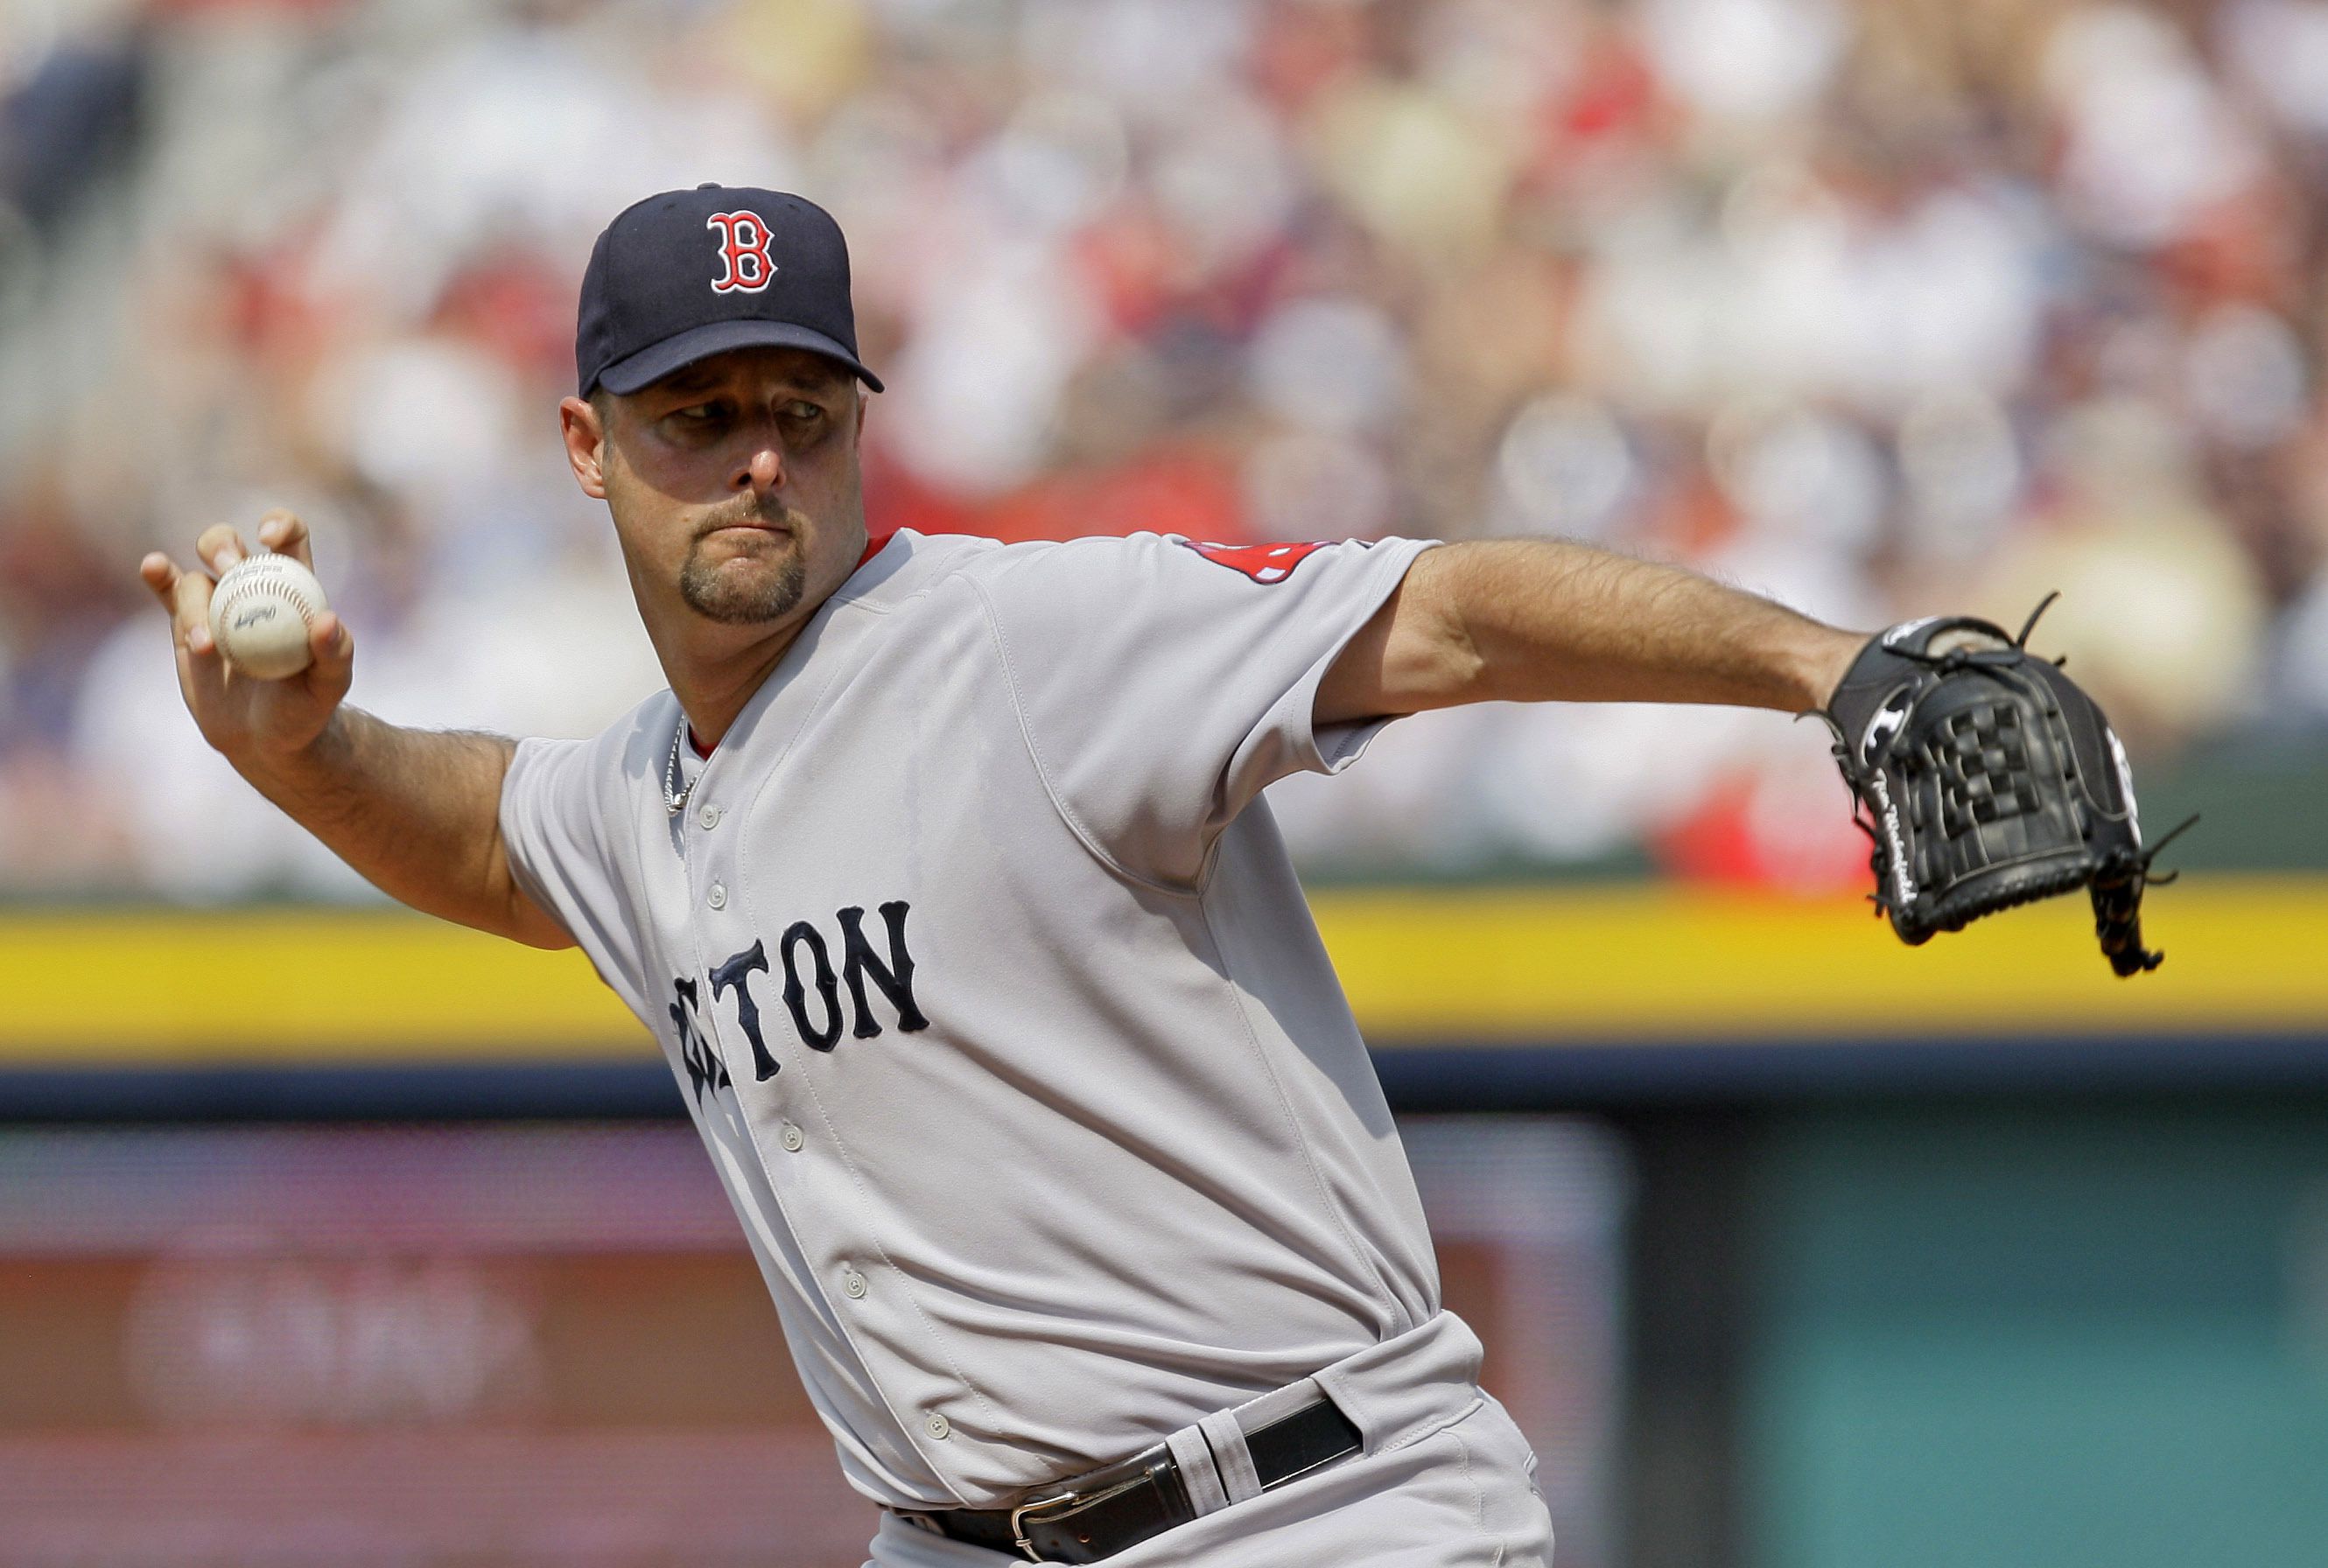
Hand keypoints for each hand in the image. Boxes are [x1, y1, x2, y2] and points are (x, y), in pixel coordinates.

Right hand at [139, 509, 354, 768]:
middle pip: (227, 545)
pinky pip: (167, 591)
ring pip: (194, 579)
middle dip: (222, 546)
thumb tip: (327, 621)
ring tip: (206, 647)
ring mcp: (214, 603)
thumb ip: (336, 653)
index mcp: (291, 586)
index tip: (270, 537)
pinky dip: (157, 575)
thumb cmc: (307, 706)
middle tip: (229, 568)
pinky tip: (154, 567)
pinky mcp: (184, 623)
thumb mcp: (330, 685)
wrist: (267, 739)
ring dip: (195, 604)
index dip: (280, 524)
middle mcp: (249, 586)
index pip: (288, 538)